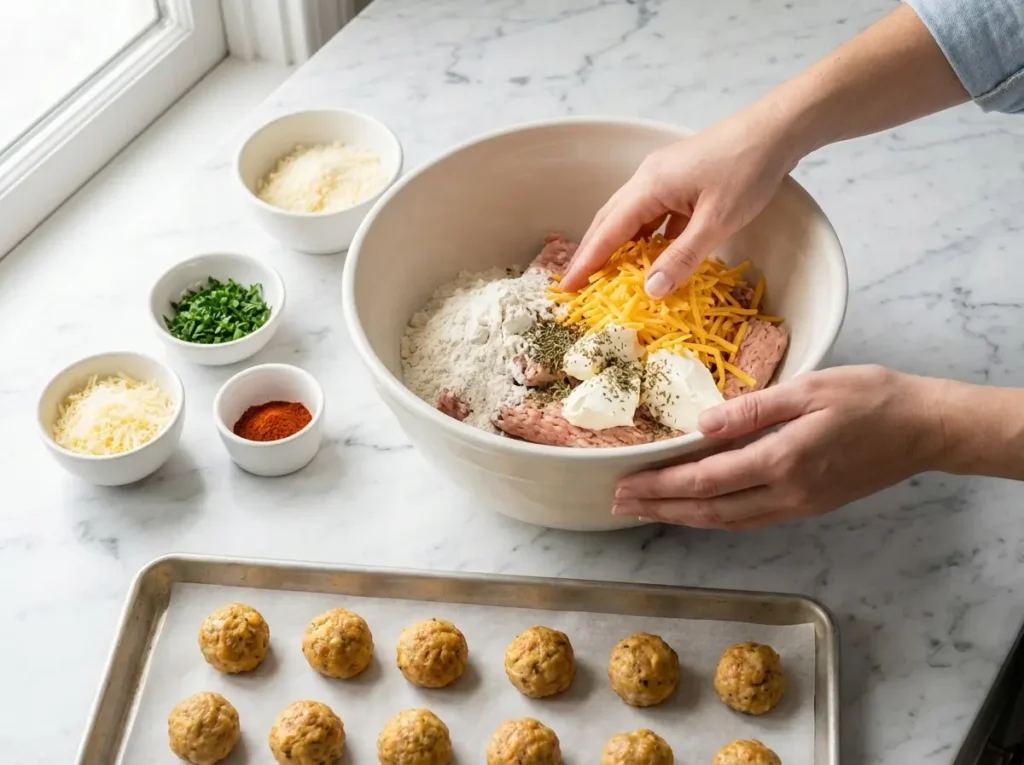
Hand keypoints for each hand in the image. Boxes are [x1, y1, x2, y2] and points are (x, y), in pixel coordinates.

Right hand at [560, 104, 798, 296]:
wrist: (778, 129)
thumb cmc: (749, 170)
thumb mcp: (716, 222)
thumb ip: (681, 257)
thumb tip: (650, 290)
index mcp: (649, 186)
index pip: (608, 231)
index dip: (587, 262)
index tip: (567, 287)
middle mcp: (648, 179)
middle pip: (610, 220)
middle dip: (592, 253)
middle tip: (577, 283)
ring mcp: (664, 177)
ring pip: (630, 217)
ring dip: (618, 245)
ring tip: (608, 274)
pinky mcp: (680, 180)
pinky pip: (652, 214)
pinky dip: (645, 236)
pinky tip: (650, 255)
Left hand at [612, 366, 942, 529]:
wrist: (926, 428)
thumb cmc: (871, 398)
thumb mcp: (811, 388)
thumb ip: (754, 409)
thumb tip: (702, 423)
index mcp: (783, 460)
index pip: (706, 479)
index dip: (662, 484)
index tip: (626, 483)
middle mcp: (787, 493)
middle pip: (710, 510)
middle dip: (661, 507)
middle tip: (619, 504)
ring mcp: (799, 505)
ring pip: (728, 521)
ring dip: (683, 517)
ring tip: (647, 511)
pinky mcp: (809, 505)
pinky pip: (750, 518)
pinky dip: (715, 517)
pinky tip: (697, 510)